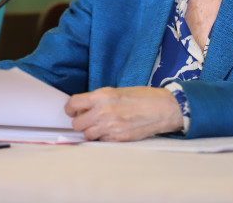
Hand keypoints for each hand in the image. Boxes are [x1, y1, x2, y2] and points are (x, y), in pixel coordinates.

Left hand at [65, 86, 183, 141]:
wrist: (163, 108)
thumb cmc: (142, 97)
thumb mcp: (117, 91)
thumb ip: (99, 99)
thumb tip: (85, 107)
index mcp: (102, 96)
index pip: (73, 104)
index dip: (70, 108)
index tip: (72, 110)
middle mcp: (103, 112)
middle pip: (77, 124)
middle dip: (80, 121)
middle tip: (87, 119)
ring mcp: (110, 128)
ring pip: (87, 135)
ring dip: (91, 131)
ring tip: (101, 125)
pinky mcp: (118, 139)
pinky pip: (101, 141)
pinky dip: (103, 138)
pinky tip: (112, 130)